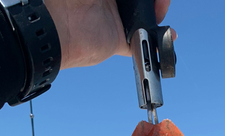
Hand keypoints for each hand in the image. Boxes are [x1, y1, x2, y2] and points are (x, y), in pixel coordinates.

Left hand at [44, 0, 173, 69]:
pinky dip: (156, 41)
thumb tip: (137, 0)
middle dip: (154, 1)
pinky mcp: (119, 41)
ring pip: (145, 17)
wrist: (57, 24)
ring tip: (160, 12)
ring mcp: (117, 20)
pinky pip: (142, 41)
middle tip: (159, 2)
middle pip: (141, 1)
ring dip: (158, 14)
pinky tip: (167, 36)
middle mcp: (113, 1)